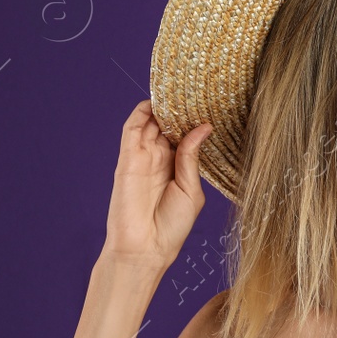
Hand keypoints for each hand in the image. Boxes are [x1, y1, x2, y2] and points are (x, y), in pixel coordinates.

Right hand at [100, 100, 212, 272]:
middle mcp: (159, 159)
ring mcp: (142, 158)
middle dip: (178, 108)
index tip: (209, 103)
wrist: (144, 249)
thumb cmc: (171, 226)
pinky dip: (141, 114)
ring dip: (160, 106)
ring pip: (149, 123)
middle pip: (167, 125)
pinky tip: (155, 102)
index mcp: (177, 167)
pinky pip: (131, 130)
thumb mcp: (191, 190)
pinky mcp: (126, 160)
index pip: (184, 135)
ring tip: (177, 88)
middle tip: (194, 88)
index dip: (193, 119)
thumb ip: (192, 158)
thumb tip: (203, 127)